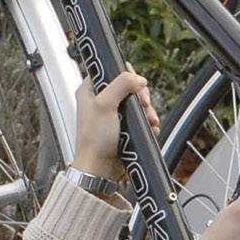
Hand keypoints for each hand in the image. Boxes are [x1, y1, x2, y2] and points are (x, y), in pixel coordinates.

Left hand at [71, 65, 154, 185]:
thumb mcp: (105, 105)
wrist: (99, 169)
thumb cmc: (94, 140)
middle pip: (129, 86)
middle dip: (141, 96)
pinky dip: (147, 122)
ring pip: (137, 102)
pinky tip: (149, 128)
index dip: (126, 75)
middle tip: (143, 105)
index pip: (111, 70)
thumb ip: (121, 85)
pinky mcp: (123, 126)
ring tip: (150, 121)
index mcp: (90, 90)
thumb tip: (138, 78)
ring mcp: (113, 114)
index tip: (134, 86)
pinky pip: (140, 118)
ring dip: (147, 111)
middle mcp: (101, 100)